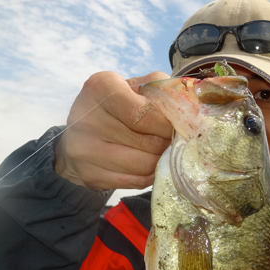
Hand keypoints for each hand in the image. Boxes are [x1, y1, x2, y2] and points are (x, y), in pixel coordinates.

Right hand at [55, 71, 172, 190]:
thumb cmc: (117, 106)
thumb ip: (163, 91)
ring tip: (164, 152)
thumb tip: (190, 109)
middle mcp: (88, 119)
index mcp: (100, 88)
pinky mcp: (91, 175)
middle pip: (148, 142)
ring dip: (162, 160)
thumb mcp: (136, 87)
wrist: (79, 134)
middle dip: (168, 143)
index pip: (144, 113)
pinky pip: (136, 181)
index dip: (167, 124)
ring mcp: (86, 150)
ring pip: (145, 165)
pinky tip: (152, 165)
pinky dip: (151, 175)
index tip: (178, 127)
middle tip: (175, 141)